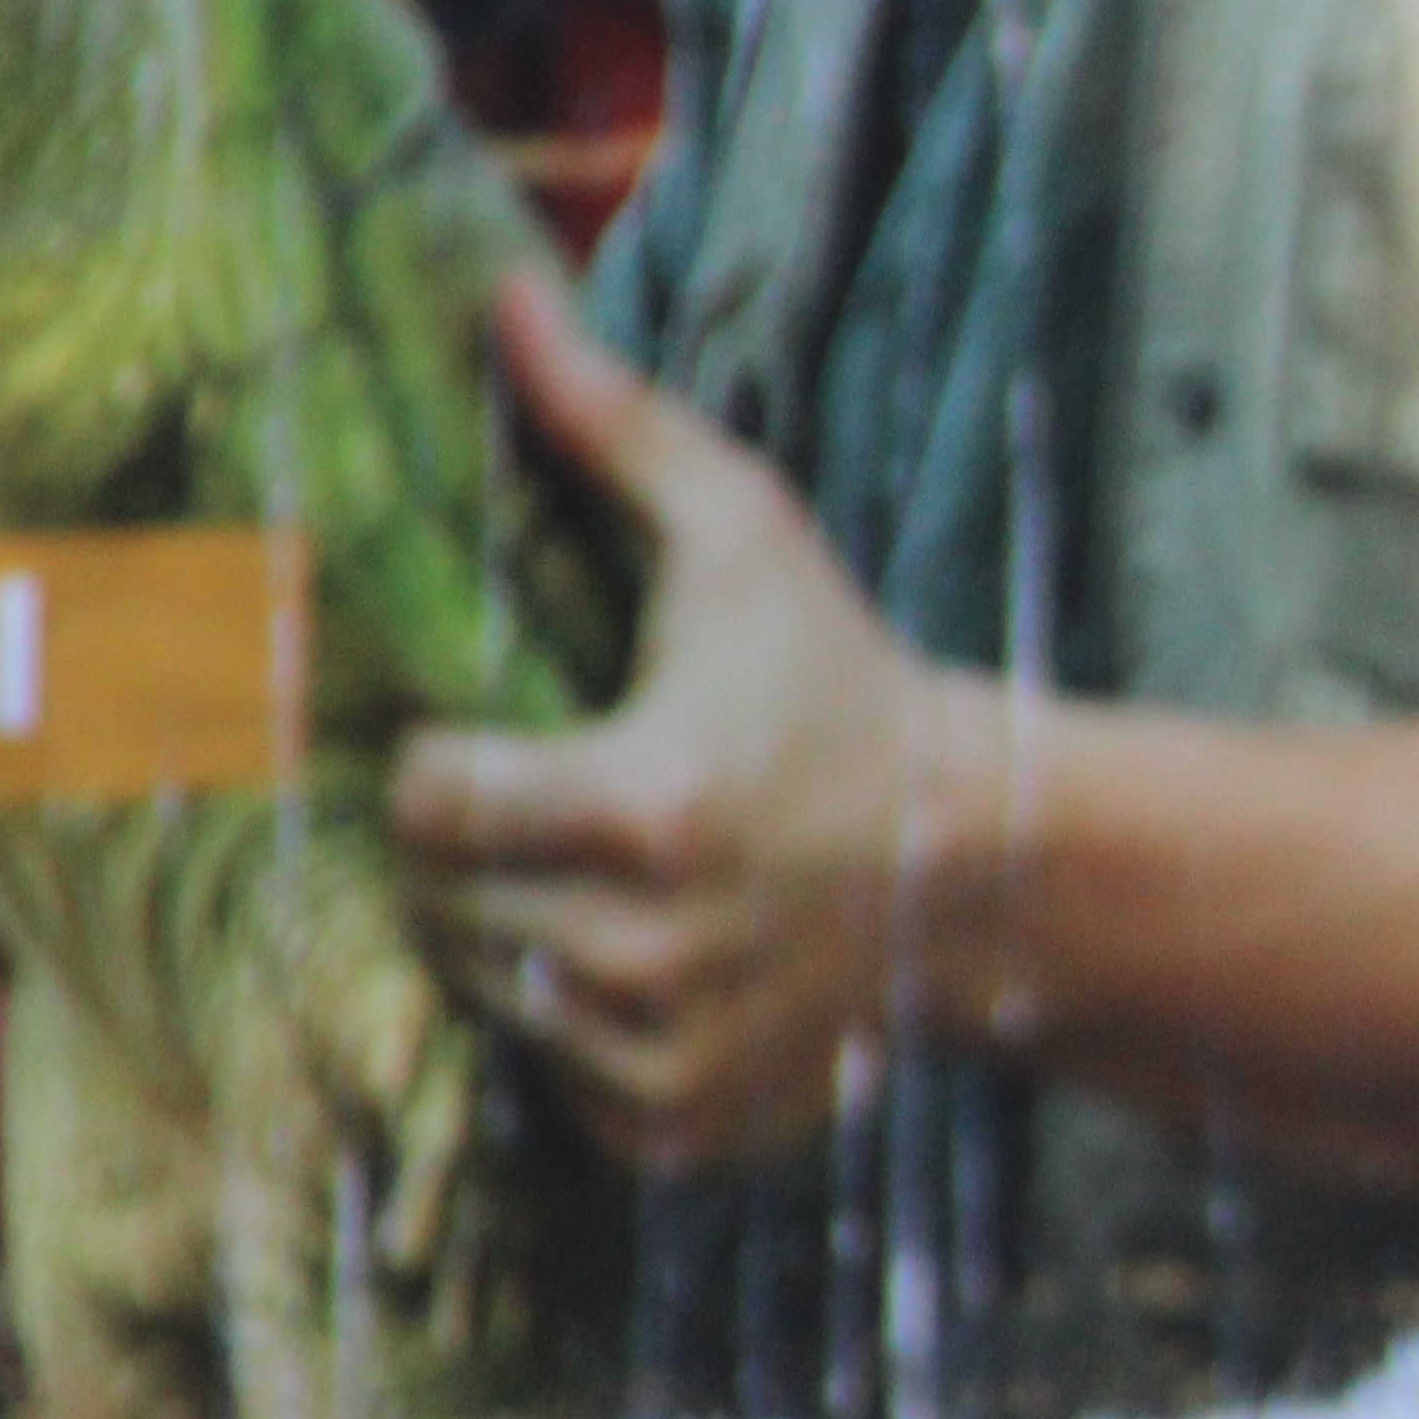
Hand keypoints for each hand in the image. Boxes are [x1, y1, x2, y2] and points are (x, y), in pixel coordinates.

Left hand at [387, 279, 991, 1170]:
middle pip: (442, 908)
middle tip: (571, 816)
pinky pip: (555, 1087)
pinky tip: (661, 967)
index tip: (510, 749)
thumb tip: (507, 297)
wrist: (996, 861)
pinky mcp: (686, 1121)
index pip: (423, 805)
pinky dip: (584, 1036)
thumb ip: (617, 429)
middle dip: (482, 858)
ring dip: (525, 942)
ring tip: (614, 885)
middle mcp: (650, 945)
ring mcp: (669, 1047)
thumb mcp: (748, 541)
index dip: (448, 770)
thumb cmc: (849, 685)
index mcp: (647, 803)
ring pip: (492, 999)